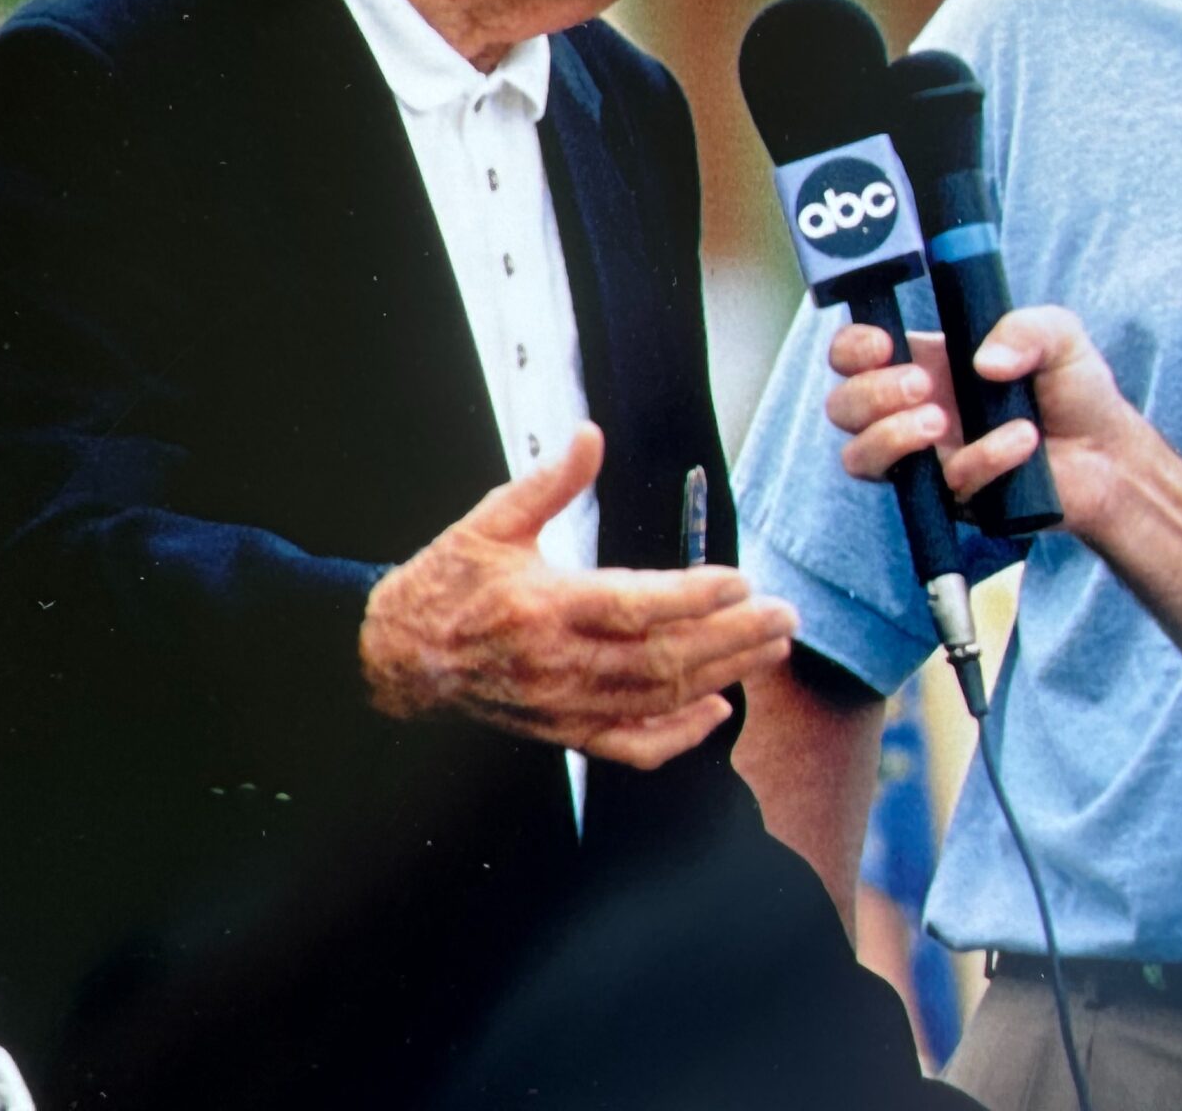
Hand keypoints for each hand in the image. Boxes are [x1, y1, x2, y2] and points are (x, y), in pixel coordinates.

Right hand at [360, 425, 797, 769]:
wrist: (397, 657)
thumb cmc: (447, 583)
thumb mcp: (491, 521)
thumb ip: (550, 482)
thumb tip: (590, 436)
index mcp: (544, 606)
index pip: (634, 606)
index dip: (693, 597)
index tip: (741, 580)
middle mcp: (558, 663)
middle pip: (662, 657)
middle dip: (732, 638)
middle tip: (783, 615)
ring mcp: (564, 705)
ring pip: (658, 698)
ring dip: (723, 674)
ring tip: (772, 649)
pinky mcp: (564, 731)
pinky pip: (630, 745)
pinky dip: (678, 735)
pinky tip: (717, 709)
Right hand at [824, 307, 1149, 543]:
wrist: (1111, 455)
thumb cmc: (1076, 391)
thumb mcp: (1059, 336)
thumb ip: (1026, 328)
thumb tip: (984, 362)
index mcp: (927, 363)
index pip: (855, 354)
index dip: (851, 348)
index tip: (882, 344)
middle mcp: (914, 411)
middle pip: (842, 406)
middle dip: (870, 394)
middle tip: (924, 386)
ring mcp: (926, 460)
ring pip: (859, 457)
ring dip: (890, 435)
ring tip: (940, 421)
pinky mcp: (950, 500)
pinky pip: (940, 486)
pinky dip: (981, 460)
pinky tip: (1022, 442)